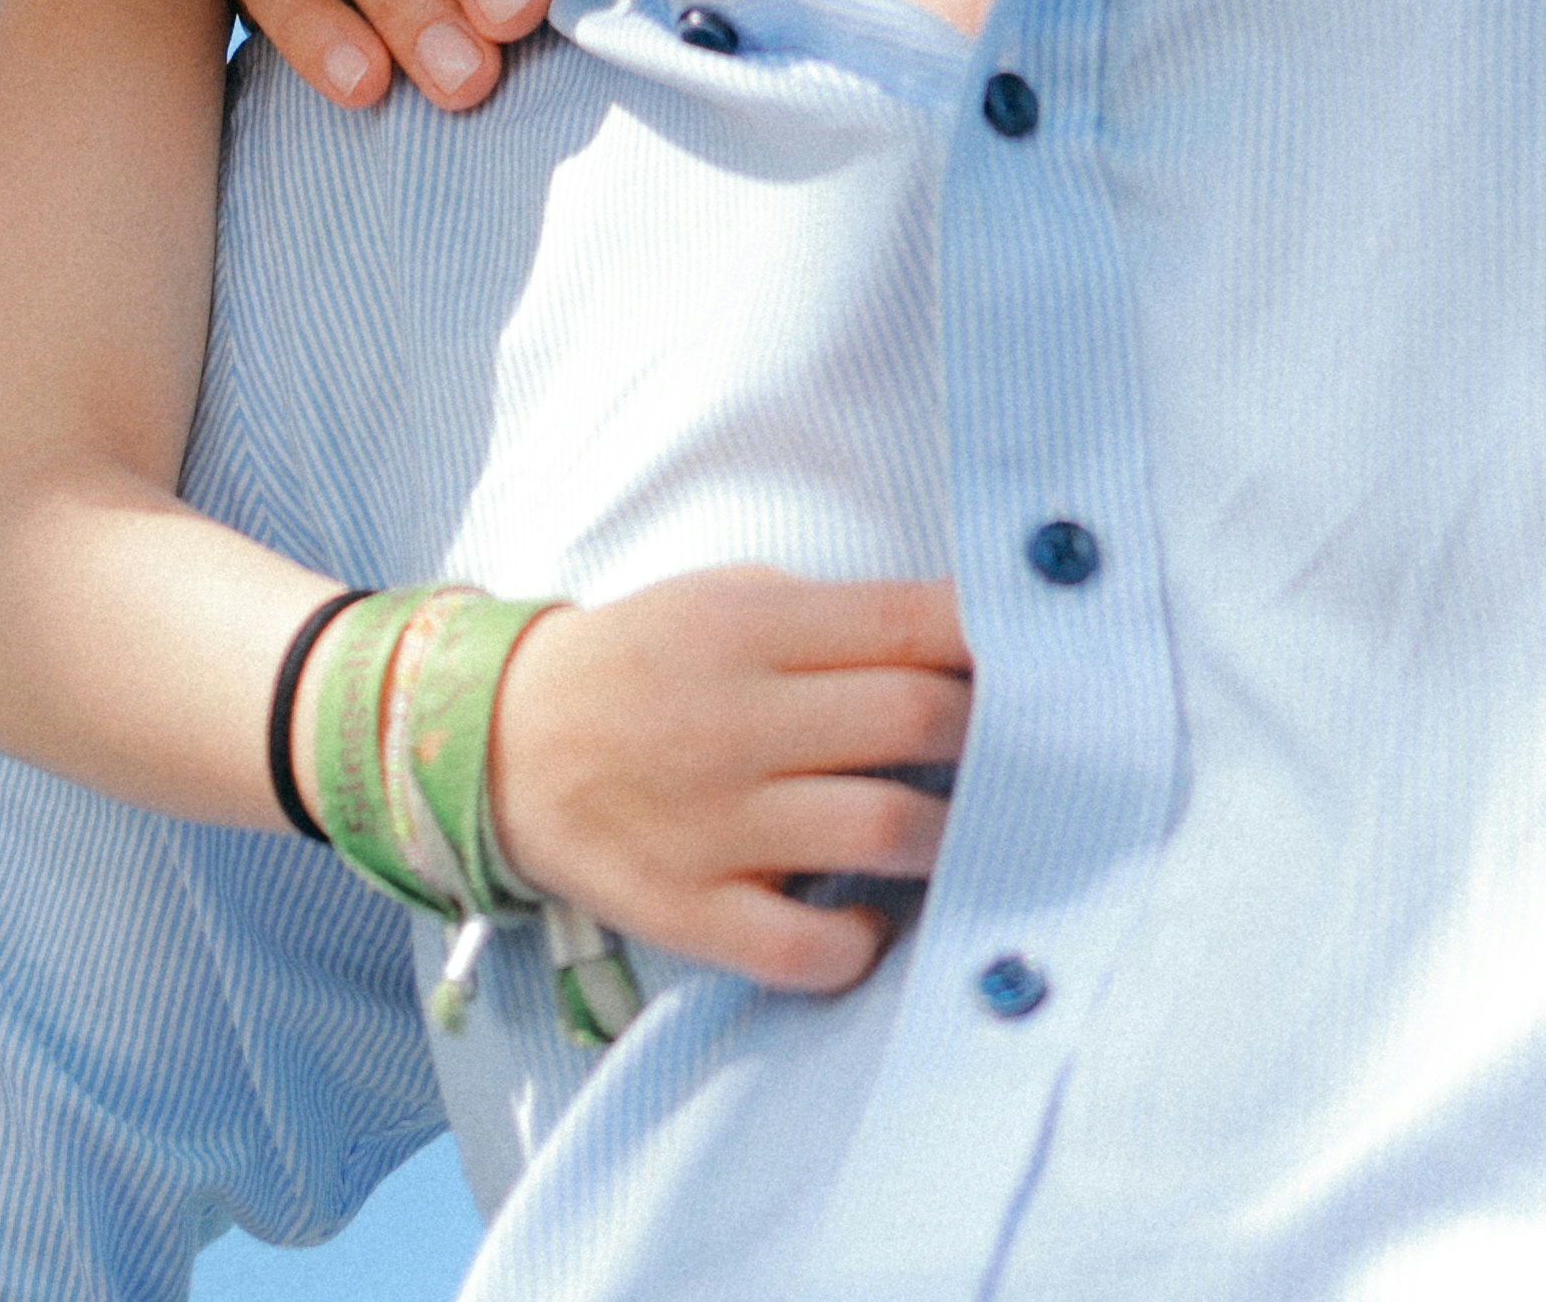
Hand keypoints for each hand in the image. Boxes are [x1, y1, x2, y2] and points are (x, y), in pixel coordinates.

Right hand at [481, 570, 976, 994]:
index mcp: (751, 626)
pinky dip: (858, 942)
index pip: (911, 622)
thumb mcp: (728, 598)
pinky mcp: (687, 909)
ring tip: (957, 833)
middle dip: (993, 732)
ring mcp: (714, 821)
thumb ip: (837, 620)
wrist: (503, 745)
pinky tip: (867, 919)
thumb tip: (971, 643)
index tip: (1042, 657)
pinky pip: (804, 947)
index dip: (996, 639)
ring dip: (950, 835)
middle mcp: (737, 718)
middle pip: (917, 716)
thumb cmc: (647, 664)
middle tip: (1016, 750)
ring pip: (885, 829)